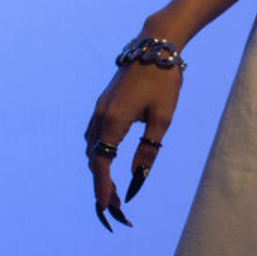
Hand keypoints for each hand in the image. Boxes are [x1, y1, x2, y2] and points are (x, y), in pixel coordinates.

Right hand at [84, 48, 181, 230]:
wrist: (155, 46)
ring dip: (100, 169)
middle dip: (103, 184)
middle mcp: (100, 116)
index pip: (102, 164)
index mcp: (113, 122)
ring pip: (92, 147)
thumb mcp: (163, 119)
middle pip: (95, 159)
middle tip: (117, 207)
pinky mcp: (104, 103)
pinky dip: (99, 152)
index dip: (103, 188)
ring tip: (114, 190)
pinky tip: (109, 160)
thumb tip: (139, 177)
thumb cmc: (164, 81)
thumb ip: (149, 150)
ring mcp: (99, 108)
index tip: (106, 209)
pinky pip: (94, 134)